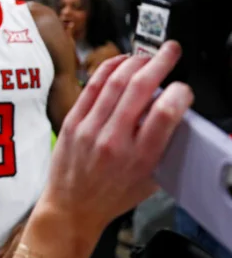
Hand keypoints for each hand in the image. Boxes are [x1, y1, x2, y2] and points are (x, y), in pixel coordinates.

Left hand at [37, 42, 190, 236]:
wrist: (72, 207)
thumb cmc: (113, 195)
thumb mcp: (151, 179)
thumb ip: (164, 148)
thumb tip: (176, 115)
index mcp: (140, 157)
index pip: (165, 114)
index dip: (179, 93)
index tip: (184, 87)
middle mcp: (114, 140)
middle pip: (140, 89)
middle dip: (160, 63)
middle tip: (171, 50)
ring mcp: (90, 128)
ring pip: (115, 82)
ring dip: (136, 61)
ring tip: (149, 53)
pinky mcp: (73, 121)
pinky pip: (92, 86)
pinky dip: (108, 69)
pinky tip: (121, 61)